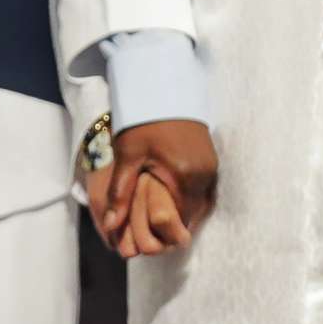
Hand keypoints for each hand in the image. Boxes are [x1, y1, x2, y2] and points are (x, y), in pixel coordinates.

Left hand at [97, 118, 216, 255]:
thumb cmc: (141, 120)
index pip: (180, 221)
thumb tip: (110, 225)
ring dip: (181, 209)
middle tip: (151, 229)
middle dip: (173, 223)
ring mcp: (211, 165)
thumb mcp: (127, 156)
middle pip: (192, 214)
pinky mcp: (211, 158)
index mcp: (185, 175)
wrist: (162, 86)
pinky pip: (202, 188)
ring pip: (198, 202)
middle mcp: (204, 174)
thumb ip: (120, 193)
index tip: (149, 237)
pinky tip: (169, 194)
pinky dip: (187, 195)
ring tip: (158, 213)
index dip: (165, 232)